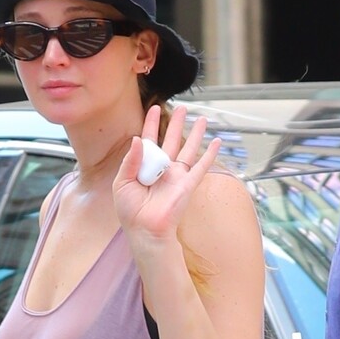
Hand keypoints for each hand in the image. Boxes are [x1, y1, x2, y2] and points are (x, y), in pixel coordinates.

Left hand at [113, 103, 221, 245]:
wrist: (145, 230)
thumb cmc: (130, 212)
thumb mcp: (122, 183)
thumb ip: (130, 161)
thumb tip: (138, 139)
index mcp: (144, 166)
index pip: (149, 139)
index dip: (152, 123)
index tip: (153, 108)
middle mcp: (162, 168)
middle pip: (171, 140)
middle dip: (177, 123)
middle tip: (182, 108)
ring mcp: (176, 176)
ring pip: (188, 149)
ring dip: (196, 134)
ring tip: (202, 118)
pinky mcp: (187, 184)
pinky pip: (201, 167)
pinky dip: (210, 154)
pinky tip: (217, 142)